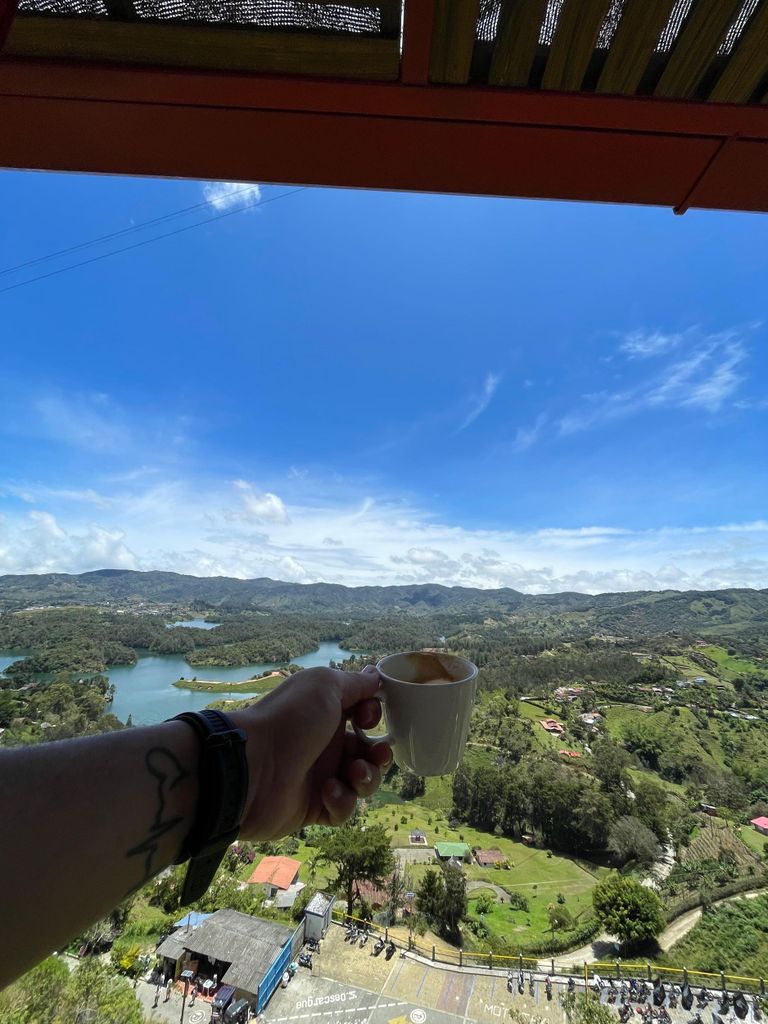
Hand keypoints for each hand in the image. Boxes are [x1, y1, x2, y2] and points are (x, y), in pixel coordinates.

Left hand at [231, 666, 390, 839]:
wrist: (253, 766)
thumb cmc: (291, 718)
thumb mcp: (325, 686)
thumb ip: (355, 683)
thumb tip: (376, 674)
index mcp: (327, 713)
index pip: (362, 716)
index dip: (373, 716)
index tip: (367, 717)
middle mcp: (325, 744)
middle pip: (368, 752)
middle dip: (379, 755)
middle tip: (376, 754)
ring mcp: (320, 776)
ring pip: (361, 783)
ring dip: (366, 778)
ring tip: (352, 773)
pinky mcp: (314, 808)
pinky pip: (341, 809)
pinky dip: (341, 801)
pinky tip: (326, 792)